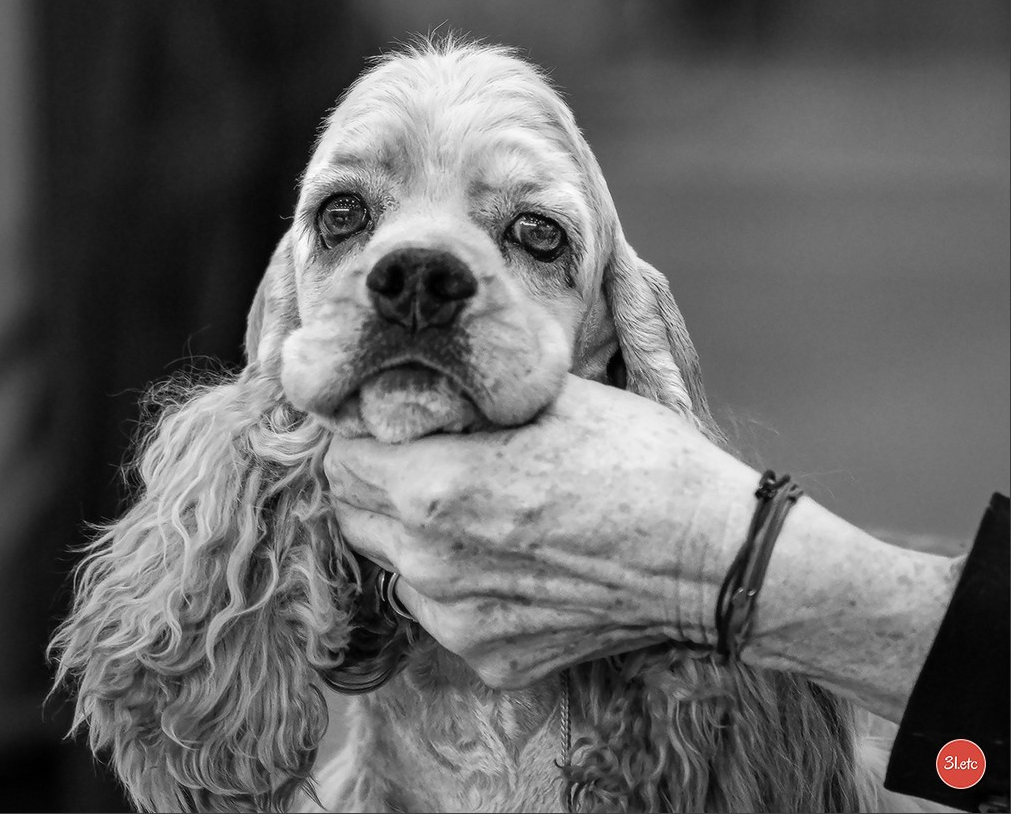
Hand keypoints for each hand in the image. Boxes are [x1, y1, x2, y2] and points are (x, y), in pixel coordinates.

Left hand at [324, 375, 758, 688]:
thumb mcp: (546, 398)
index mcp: (433, 487)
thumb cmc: (637, 459)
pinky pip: (445, 613)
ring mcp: (457, 621)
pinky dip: (462, 587)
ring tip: (482, 513)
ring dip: (416, 537)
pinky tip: (516, 562)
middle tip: (431, 463)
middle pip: (354, 514)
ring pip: (396, 566)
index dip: (363, 437)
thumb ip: (463, 399)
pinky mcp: (490, 659)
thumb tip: (418, 391)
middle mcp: (429, 563)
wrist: (710, 553)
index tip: (393, 426)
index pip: (340, 460)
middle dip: (379, 484)